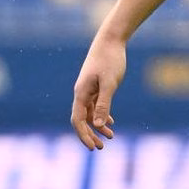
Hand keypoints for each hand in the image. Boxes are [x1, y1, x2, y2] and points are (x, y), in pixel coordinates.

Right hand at [70, 35, 126, 149]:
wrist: (111, 40)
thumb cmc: (110, 60)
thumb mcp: (110, 83)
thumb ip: (104, 104)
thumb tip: (99, 125)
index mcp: (81, 94)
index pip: (78, 120)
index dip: (83, 135)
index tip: (92, 147)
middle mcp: (81, 93)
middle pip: (81, 120)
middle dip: (90, 134)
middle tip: (100, 148)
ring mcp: (88, 89)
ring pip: (90, 113)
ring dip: (98, 126)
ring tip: (110, 137)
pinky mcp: (96, 85)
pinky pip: (95, 105)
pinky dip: (102, 115)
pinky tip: (110, 122)